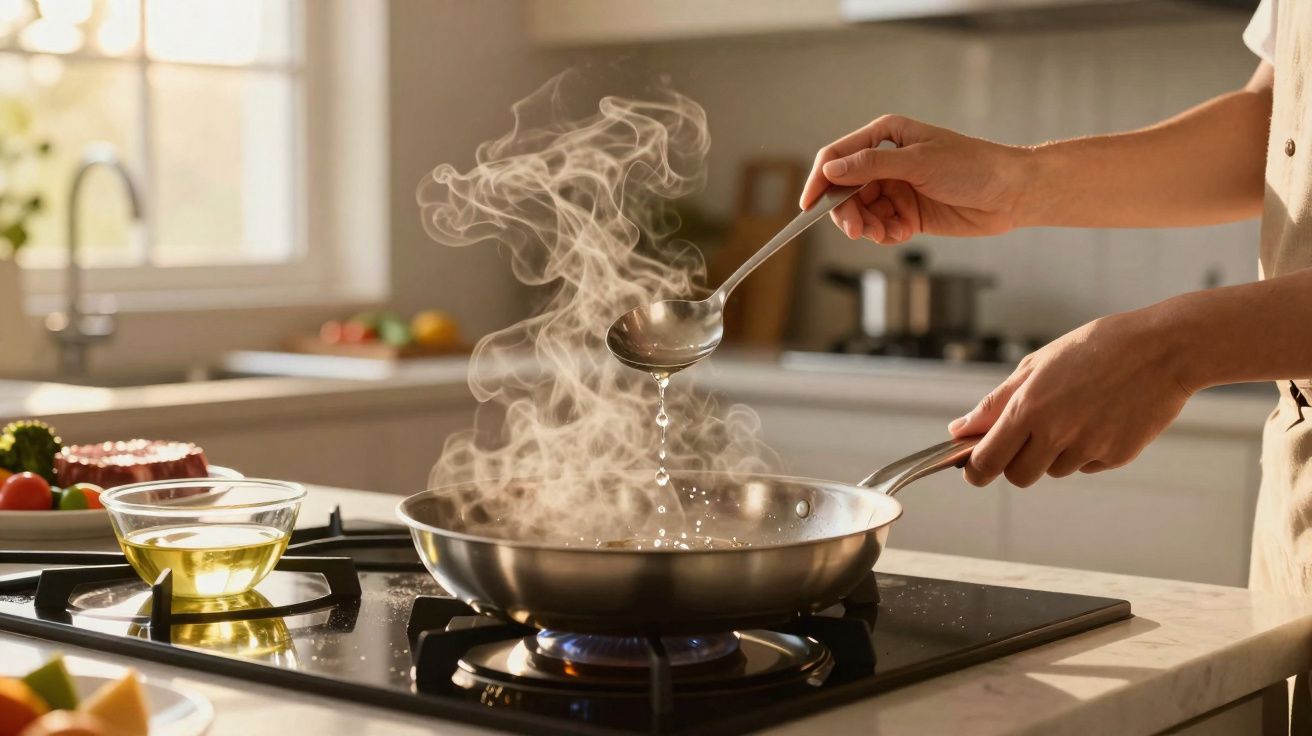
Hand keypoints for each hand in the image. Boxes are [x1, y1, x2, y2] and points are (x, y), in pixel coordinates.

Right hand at [801, 115, 1033, 244]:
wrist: (1010, 193)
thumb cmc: (973, 166)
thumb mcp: (919, 161)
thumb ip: (872, 165)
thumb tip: (831, 170)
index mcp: (885, 136)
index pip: (837, 157)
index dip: (819, 181)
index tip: (808, 206)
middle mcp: (886, 161)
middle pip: (844, 191)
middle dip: (847, 212)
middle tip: (857, 230)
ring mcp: (895, 188)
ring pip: (860, 213)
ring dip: (868, 227)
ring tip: (887, 233)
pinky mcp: (906, 213)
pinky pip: (879, 227)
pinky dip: (886, 234)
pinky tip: (904, 232)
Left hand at [947, 308, 1192, 486]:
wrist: (1163, 349)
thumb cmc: (1096, 348)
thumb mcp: (1037, 365)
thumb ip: (996, 402)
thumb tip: (960, 429)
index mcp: (1029, 408)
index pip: (987, 460)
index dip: (975, 469)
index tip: (973, 467)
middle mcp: (1056, 434)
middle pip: (1018, 476)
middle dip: (1015, 463)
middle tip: (1027, 437)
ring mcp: (1088, 448)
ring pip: (1054, 470)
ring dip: (1054, 452)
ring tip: (1076, 412)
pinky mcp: (1117, 457)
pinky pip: (1087, 465)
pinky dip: (1086, 449)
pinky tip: (1101, 416)